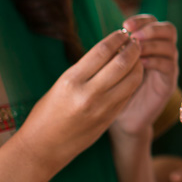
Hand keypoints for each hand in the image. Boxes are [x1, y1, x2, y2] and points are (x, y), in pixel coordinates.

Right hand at [12, 29, 142, 175]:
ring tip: (137, 57)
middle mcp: (88, 94)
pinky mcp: (110, 119)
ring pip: (132, 79)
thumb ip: (86, 69)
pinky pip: (129, 94)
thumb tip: (112, 49)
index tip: (123, 33)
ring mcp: (102, 108)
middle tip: (136, 42)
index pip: (102, 51)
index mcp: (71, 81)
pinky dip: (134, 81)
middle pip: (122, 63)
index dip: (117, 38)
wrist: (42, 148)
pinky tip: (132, 75)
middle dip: (133, 48)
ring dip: (138, 64)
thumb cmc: (47, 112)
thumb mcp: (62, 84)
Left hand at [112, 15, 177, 135]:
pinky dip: (155, 60)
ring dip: (152, 44)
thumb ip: (117, 49)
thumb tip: (114, 35)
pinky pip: (168, 65)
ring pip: (169, 45)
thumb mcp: (113, 65)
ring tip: (135, 50)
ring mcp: (168, 65)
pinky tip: (140, 64)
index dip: (141, 20)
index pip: (152, 21)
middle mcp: (162, 51)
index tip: (125, 26)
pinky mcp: (168, 82)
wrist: (124, 118)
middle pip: (168, 29)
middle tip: (134, 36)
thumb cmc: (114, 87)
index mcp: (149, 42)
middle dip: (151, 29)